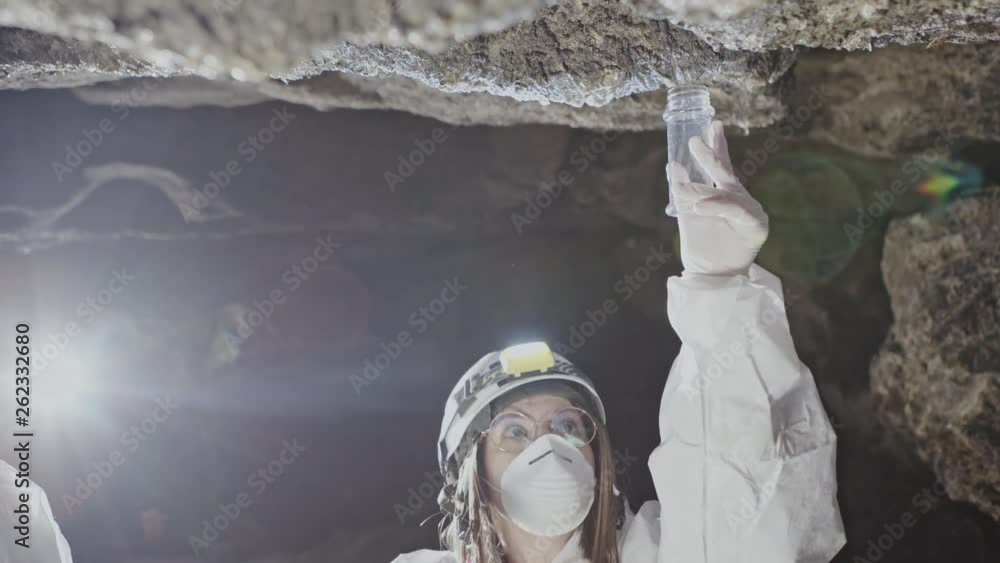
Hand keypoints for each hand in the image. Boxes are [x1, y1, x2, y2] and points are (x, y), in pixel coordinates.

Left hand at [667, 120, 767, 275]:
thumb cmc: (702, 246)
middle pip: (726, 173)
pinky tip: (699, 207)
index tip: (713, 125)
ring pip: (725, 193)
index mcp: (725, 193)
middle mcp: (739, 198)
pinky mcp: (755, 226)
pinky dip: (717, 207)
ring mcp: (749, 210)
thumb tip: (672, 164)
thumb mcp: (685, 214)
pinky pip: (735, 212)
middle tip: (695, 142)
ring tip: (681, 189)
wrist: (710, 277)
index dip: (718, 145)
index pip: (721, 166)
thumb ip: (681, 191)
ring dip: (701, 189)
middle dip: (711, 156)